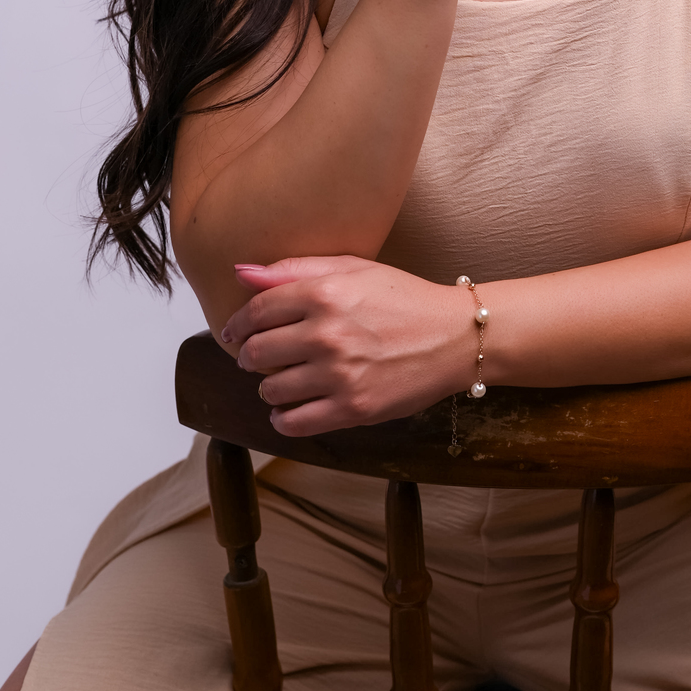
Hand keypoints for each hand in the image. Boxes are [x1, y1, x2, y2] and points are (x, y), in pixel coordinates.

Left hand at [221, 256, 470, 434]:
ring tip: (288, 378)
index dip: (239, 324)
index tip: (234, 333)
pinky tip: (292, 408)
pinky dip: (283, 418)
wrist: (455, 337)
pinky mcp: (353, 408)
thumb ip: (294, 269)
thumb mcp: (353, 269)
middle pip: (256, 353)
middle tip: (265, 356)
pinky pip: (293, 422)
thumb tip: (241, 273)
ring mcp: (339, 374)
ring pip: (271, 389)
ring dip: (271, 386)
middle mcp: (327, 333)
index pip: (257, 311)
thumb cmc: (404, 299)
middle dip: (254, 355)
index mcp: (325, 293)